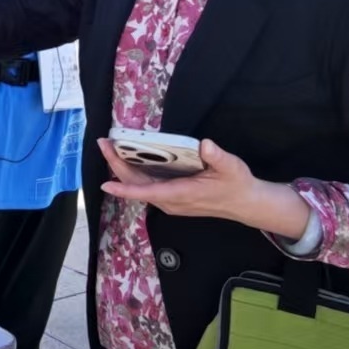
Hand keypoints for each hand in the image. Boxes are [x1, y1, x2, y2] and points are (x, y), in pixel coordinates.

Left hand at [99, 138, 310, 237]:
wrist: (245, 204)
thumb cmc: (237, 185)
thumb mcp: (231, 167)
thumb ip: (217, 157)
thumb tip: (205, 145)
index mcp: (182, 194)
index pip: (147, 192)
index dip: (124, 189)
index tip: (105, 184)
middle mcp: (171, 201)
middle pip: (137, 186)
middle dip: (117, 166)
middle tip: (104, 144)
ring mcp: (170, 202)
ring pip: (140, 187)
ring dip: (123, 169)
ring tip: (111, 148)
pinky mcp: (171, 199)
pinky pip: (146, 187)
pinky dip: (134, 174)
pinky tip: (128, 160)